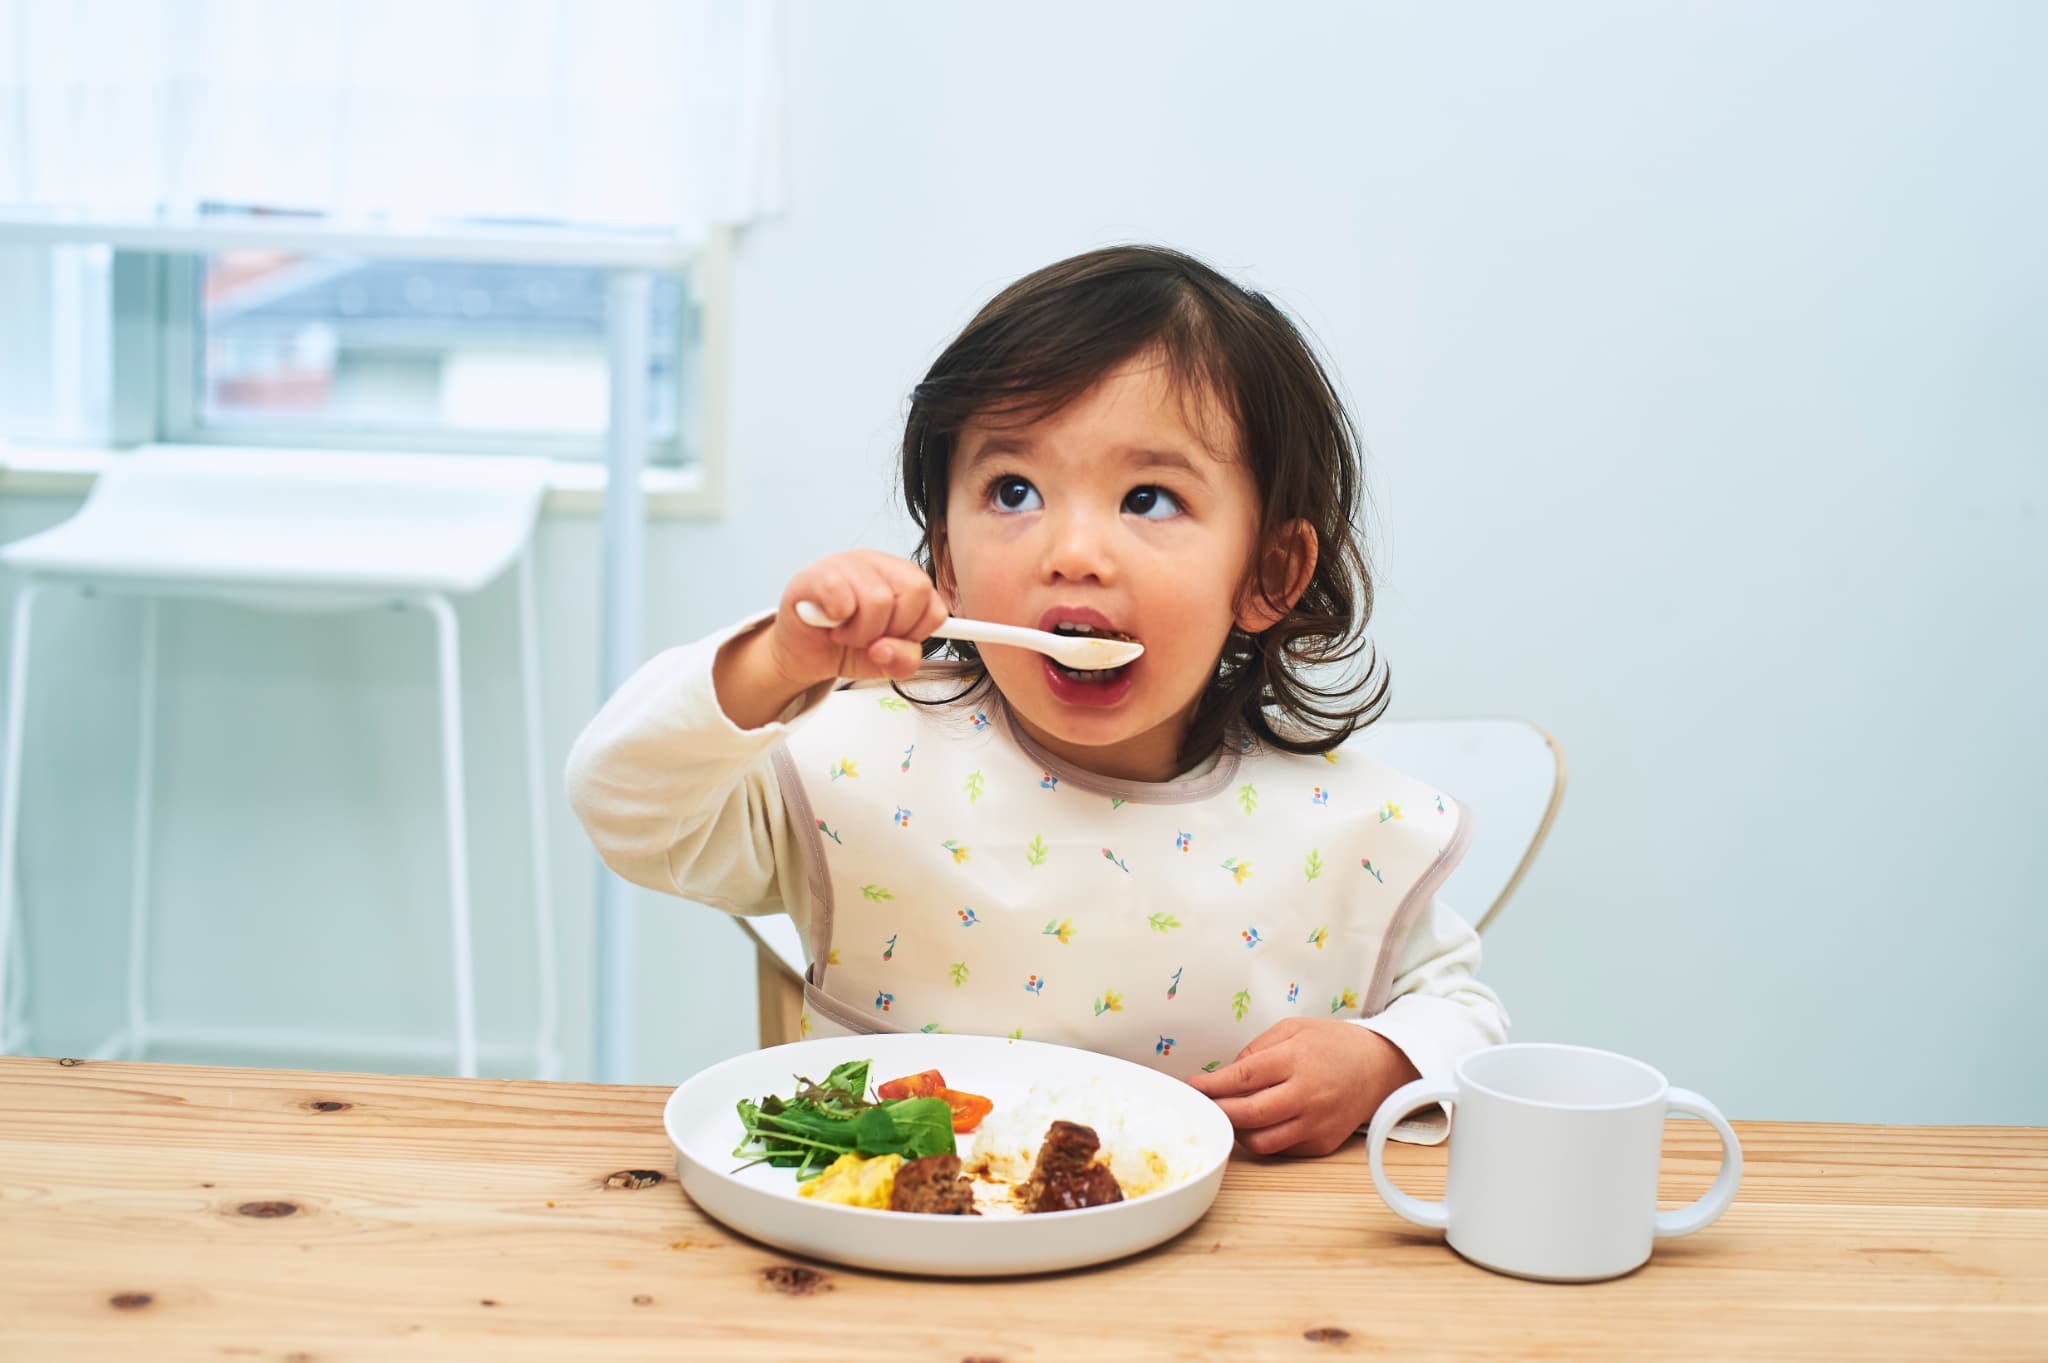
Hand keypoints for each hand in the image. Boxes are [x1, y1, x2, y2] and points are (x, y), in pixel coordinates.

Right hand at [770, 549, 949, 685]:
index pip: (935, 605)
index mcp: (902, 579)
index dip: (916, 633)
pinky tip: (828, 620)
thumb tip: (887, 649)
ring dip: (860, 632)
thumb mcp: (884, 661)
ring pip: (879, 598)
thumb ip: (903, 659)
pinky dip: (837, 618)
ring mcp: (846, 563)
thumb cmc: (845, 647)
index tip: (893, 641)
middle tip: (867, 637)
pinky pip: (840, 594)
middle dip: (892, 630)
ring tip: (844, 632)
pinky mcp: (815, 574)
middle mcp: (878, 564)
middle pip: (916, 591)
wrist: (802, 655)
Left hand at [1185, 1018, 1419, 1156]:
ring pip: (1260, 1141)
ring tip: (1228, 1114)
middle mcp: (1306, 1095)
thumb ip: (1257, 1049)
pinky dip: (1262, 1139)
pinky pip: (1280, 1148)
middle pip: (1247, 1114)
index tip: (1193, 1086)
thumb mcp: (1293, 1028)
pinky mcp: (1321, 1143)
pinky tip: (1256, 1123)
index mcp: (1296, 1060)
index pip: (1243, 1077)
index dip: (1212, 1085)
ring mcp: (1315, 1123)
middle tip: (1202, 1104)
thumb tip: (1226, 1073)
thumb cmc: (1334, 1044)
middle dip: (1217, 1110)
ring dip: (1236, 1130)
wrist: (1379, 1066)